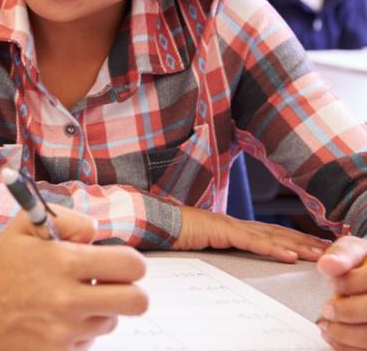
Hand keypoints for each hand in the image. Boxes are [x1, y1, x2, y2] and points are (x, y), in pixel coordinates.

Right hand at [0, 205, 147, 350]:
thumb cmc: (1, 265)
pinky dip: (78, 331)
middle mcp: (68, 299)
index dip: (130, 263)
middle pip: (136, 301)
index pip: (130, 265)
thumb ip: (68, 219)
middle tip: (109, 285)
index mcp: (63, 263)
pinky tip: (55, 319)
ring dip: (98, 310)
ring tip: (69, 300)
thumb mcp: (26, 226)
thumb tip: (96, 232)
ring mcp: (64, 332)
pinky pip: (87, 342)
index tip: (117, 263)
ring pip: (111, 321)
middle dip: (130, 291)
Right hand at [174, 205, 329, 262]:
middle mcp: (234, 223)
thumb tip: (227, 256)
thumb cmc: (170, 232)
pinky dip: (272, 249)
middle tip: (327, 249)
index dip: (292, 239)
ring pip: (270, 237)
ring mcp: (228, 225)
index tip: (312, 246)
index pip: (268, 234)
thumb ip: (215, 246)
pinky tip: (289, 255)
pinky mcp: (220, 230)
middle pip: (276, 233)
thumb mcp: (199, 243)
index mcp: (230, 227)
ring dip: (296, 246)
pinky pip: (251, 242)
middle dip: (303, 241)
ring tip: (317, 254)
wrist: (151, 221)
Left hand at [317, 236, 366, 349]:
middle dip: (346, 312)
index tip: (331, 283)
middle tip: (327, 309)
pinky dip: (348, 347)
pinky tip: (335, 337)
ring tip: (327, 325)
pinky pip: (366, 349)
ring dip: (345, 334)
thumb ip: (342, 254)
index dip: (349, 284)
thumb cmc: (364, 263)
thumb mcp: (355, 250)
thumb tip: (326, 265)